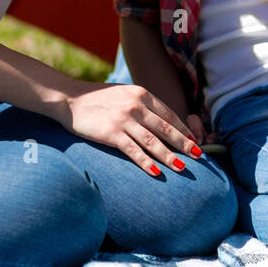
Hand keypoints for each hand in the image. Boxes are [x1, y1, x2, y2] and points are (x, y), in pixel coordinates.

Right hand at [60, 83, 202, 176]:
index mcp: (142, 94)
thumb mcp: (123, 94)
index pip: (168, 115)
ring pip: (153, 142)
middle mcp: (136, 106)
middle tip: (199, 155)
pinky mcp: (111, 133)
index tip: (194, 140)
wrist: (68, 99)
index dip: (183, 129)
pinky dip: (146, 162)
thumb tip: (159, 120)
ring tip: (182, 168)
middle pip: (166, 129)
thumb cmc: (96, 98)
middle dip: (184, 144)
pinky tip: (156, 172)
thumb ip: (141, 103)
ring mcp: (124, 120)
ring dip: (169, 156)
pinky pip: (133, 151)